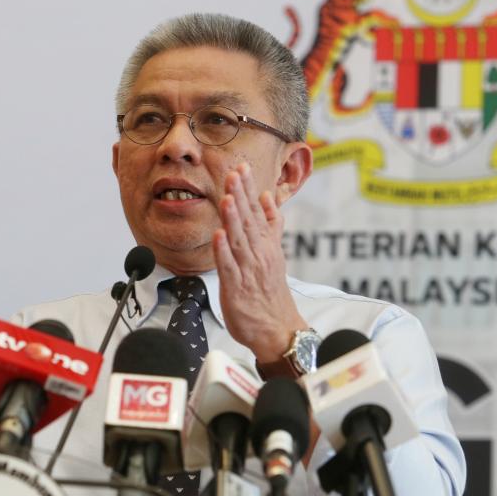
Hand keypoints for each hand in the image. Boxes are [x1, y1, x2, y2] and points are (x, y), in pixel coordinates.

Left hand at [212, 164, 307, 362]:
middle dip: (240, 196)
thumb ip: (271, 224)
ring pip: (239, 240)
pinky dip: (223, 251)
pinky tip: (218, 235)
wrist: (278, 328)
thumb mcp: (275, 252)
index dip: (248, 190)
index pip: (256, 211)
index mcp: (266, 244)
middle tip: (234, 172)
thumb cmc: (272, 291)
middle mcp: (259, 253)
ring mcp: (248, 270)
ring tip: (227, 197)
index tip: (242, 167)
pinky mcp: (236, 287)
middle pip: (248, 221)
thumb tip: (267, 196)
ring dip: (233, 219)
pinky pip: (229, 266)